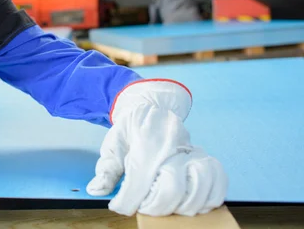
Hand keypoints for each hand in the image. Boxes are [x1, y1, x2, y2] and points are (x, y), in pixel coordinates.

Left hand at [86, 80, 227, 216]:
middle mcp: (173, 144)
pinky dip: (210, 196)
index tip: (120, 207)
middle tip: (144, 206)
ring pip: (200, 184)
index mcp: (146, 138)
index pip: (141, 178)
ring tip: (168, 207)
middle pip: (173, 187)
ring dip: (184, 205)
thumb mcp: (111, 144)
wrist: (151, 108)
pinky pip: (218, 178)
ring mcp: (192, 149)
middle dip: (156, 206)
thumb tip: (96, 190)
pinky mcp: (204, 156)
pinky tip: (193, 202)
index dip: (129, 200)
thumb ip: (105, 170)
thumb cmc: (130, 129)